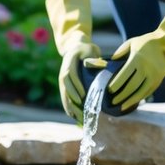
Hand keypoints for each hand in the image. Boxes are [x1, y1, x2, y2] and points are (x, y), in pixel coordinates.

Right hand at [46, 0, 99, 122]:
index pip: (70, 74)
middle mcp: (63, 70)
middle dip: (72, 100)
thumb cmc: (87, 48)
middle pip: (65, 87)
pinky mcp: (64, 84)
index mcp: (69, 61)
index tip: (83, 96)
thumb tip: (102, 69)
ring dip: (70, 106)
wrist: (74, 46)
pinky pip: (64, 96)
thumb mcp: (91, 49)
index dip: (75, 86)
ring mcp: (62, 77)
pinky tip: (73, 116)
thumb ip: (95, 58)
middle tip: (81, 111)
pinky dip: (68, 106)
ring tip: (78, 118)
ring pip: (63, 93)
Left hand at [108, 0, 164, 111]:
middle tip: (113, 101)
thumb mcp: (132, 43)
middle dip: (121, 95)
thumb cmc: (146, 42)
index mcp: (137, 58)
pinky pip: (148, 91)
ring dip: (131, 101)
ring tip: (122, 107)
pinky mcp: (160, 79)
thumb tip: (110, 62)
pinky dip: (140, 97)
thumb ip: (120, 51)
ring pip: (141, 92)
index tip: (109, 90)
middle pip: (132, 86)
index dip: (116, 84)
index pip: (124, 75)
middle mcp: (146, 68)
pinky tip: (133, 101)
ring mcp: (155, 75)